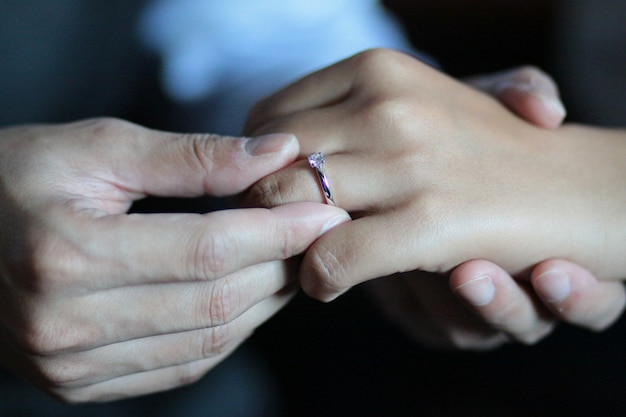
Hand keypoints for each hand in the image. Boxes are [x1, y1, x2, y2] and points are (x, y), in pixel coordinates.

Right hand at [0, 118, 348, 401]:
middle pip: (215, 301)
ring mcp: (71, 365)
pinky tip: (249, 298)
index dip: (278, 231)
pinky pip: (180, 366)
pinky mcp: (80, 384)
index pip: (208, 250)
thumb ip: (192, 157)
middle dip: (281, 265)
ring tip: (290, 261)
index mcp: (67, 254)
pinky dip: (228, 333)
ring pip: (207, 341)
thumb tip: (276, 154)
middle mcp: (66, 324)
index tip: (325, 211)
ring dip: (263, 303)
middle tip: (316, 234)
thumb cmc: (17, 178)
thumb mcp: (98, 148)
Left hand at [244, 50, 625, 323]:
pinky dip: (318, 276)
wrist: (568, 186)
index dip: (258, 162)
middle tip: (272, 229)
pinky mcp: (430, 220)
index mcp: (377, 68)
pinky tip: (325, 282)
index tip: (271, 189)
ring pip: (291, 203)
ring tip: (299, 252)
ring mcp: (411, 159)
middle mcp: (390, 104)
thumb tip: (258, 136)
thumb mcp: (414, 103)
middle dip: (261, 202)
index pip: (268, 119)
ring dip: (283, 238)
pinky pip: (335, 254)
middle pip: (270, 163)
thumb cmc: (475, 147)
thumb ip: (343, 110)